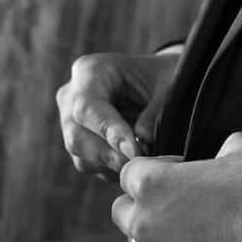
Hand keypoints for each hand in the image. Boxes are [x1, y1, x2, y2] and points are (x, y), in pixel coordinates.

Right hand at [56, 45, 182, 179]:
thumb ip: (157, 110)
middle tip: (140, 164)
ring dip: (112, 166)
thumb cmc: (162, 76)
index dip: (109, 131)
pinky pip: (90, 166)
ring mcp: (72, 123)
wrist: (157, 82)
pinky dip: (113, 170)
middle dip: (109, 155)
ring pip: (81, 156)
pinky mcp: (81, 144)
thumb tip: (143, 140)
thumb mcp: (169, 83)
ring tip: (143, 164)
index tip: (135, 150)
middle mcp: (72, 97)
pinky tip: (136, 165)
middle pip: (76, 136)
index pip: (88, 106)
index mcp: (90, 71)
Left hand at [110, 131, 241, 241]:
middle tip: (178, 199)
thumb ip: (214, 150)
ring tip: (193, 228)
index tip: (180, 170)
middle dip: (142, 203)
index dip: (156, 167)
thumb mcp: (240, 146)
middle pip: (122, 211)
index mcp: (152, 184)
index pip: (129, 173)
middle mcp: (146, 223)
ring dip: (157, 234)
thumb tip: (217, 158)